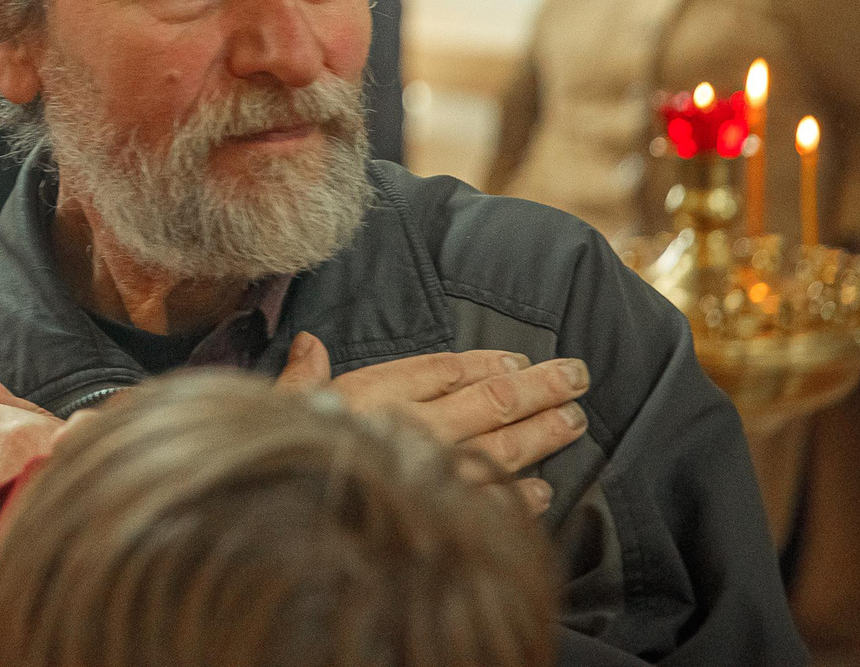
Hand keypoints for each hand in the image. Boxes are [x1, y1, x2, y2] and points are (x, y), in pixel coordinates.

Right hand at [277, 332, 587, 512]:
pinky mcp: (443, 510)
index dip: (484, 362)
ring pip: (503, 444)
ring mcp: (434, 468)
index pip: (441, 369)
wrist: (293, 518)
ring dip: (543, 431)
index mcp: (374, 395)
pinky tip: (546, 489)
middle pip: (489, 401)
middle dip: (537, 388)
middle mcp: (414, 426)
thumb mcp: (283, 409)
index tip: (517, 358)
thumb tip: (311, 342)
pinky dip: (524, 494)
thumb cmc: (286, 451)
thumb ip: (301, 377)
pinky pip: (495, 499)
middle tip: (576, 376)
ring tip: (575, 420)